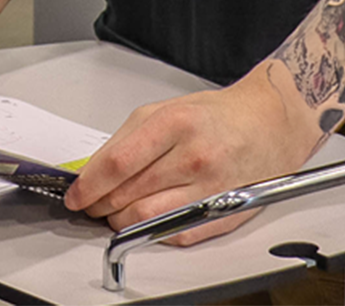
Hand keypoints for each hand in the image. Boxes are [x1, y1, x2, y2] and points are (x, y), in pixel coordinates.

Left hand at [64, 68, 323, 240]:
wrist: (269, 126)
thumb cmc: (214, 117)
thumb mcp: (162, 110)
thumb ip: (125, 141)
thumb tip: (92, 172)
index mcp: (176, 124)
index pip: (118, 163)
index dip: (89, 184)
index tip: (75, 195)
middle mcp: (196, 157)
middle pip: (129, 195)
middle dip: (100, 203)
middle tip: (92, 202)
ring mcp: (212, 189)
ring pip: (147, 218)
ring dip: (120, 220)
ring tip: (114, 211)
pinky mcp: (223, 214)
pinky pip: (174, 234)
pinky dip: (150, 231)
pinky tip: (144, 219)